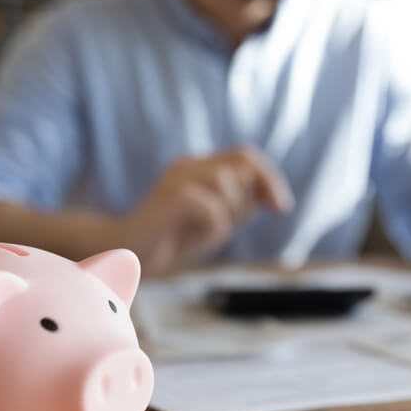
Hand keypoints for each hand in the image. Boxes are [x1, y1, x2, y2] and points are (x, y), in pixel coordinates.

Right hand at [115, 147, 294, 274]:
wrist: (129, 254)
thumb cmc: (174, 238)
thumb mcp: (217, 220)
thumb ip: (243, 204)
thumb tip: (275, 196)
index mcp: (199, 166)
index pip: (245, 155)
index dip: (270, 177)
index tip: (282, 208)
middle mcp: (189, 164)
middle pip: (242, 167)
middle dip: (246, 203)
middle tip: (223, 229)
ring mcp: (177, 177)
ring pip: (228, 183)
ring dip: (228, 214)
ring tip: (206, 232)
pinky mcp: (170, 196)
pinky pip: (212, 208)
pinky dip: (213, 226)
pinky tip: (194, 237)